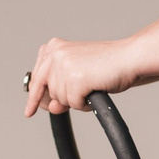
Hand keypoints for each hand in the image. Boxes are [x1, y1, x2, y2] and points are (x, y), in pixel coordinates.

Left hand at [22, 37, 140, 116]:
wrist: (128, 58)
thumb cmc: (106, 65)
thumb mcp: (77, 76)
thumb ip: (60, 90)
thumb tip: (52, 108)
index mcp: (53, 48)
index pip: (36, 79)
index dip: (33, 97)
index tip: (29, 111)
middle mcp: (55, 54)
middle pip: (47, 92)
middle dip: (61, 100)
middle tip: (79, 95)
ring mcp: (64, 65)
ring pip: (61, 100)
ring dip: (77, 100)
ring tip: (92, 85)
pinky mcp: (75, 79)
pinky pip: (74, 104)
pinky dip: (85, 104)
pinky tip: (95, 90)